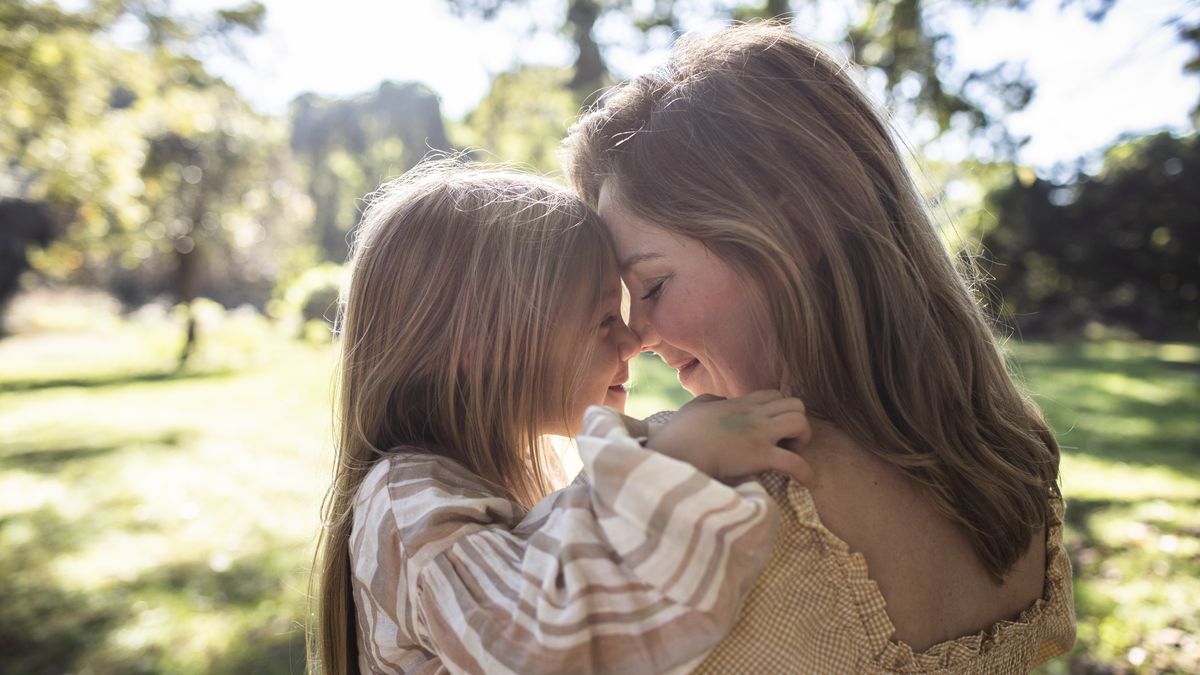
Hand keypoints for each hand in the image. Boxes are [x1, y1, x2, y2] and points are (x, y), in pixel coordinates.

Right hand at [646, 390, 812, 483]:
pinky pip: (795, 463)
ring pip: (801, 423)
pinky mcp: (759, 456)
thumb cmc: (680, 434)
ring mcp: (758, 434)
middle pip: (796, 404)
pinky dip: (805, 473)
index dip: (781, 410)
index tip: (773, 429)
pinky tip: (806, 482)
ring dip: (802, 440)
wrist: (675, 453)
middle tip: (785, 443)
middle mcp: (754, 415)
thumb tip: (720, 401)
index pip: (775, 394)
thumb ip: (711, 400)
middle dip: (797, 423)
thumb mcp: (695, 407)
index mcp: (740, 403)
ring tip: (791, 455)